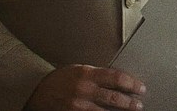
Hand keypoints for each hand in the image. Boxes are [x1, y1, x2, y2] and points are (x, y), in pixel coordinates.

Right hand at [25, 64, 145, 110]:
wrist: (35, 92)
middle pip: (114, 98)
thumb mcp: (79, 70)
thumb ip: (98, 75)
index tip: (141, 88)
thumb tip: (120, 81)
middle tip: (139, 105)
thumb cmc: (60, 80)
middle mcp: (84, 90)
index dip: (132, 84)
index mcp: (87, 73)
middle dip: (130, 103)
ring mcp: (78, 106)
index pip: (116, 78)